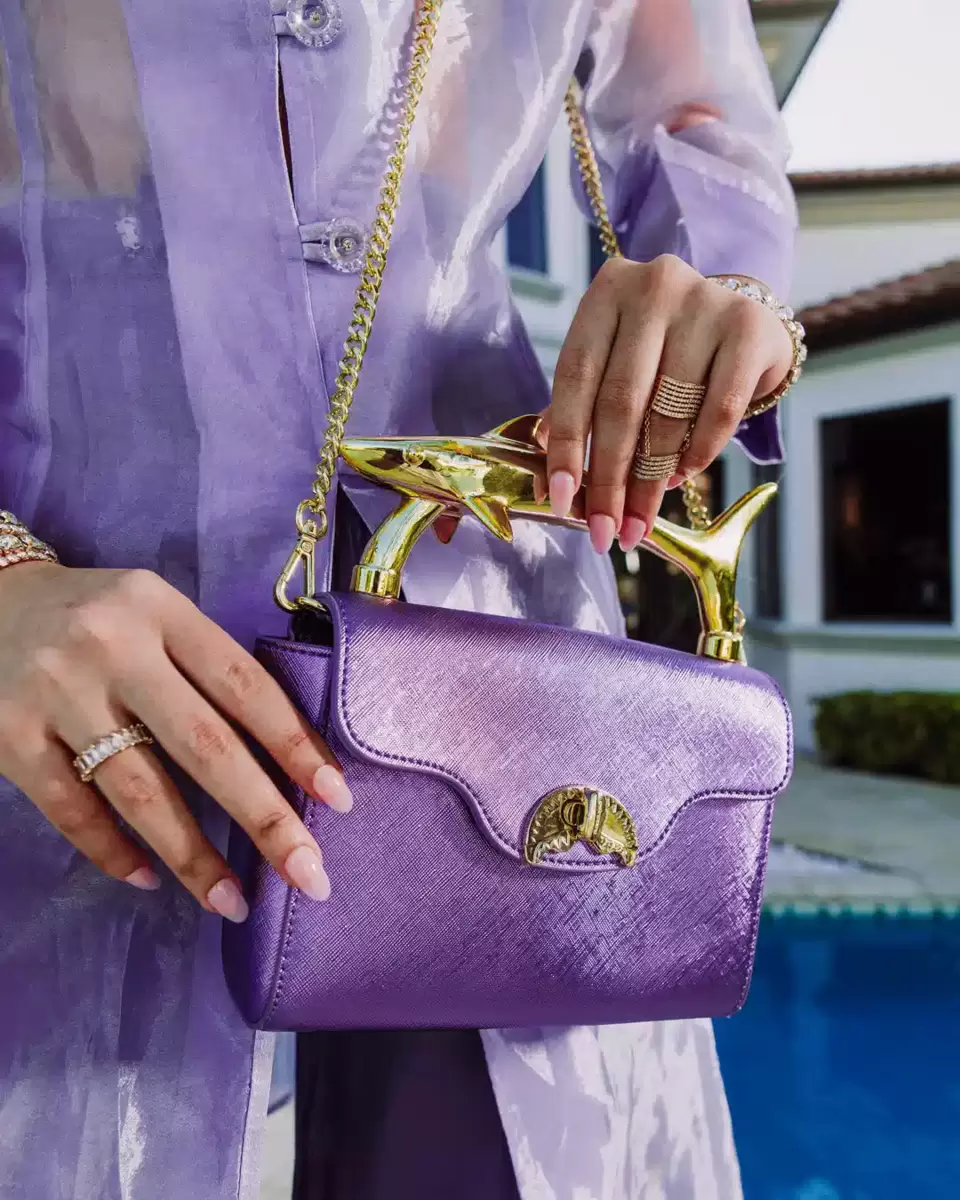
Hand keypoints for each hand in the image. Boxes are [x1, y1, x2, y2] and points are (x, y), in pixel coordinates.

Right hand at [0, 562, 349, 920]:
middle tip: (308, 874)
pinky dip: (113, 851)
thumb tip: (284, 754)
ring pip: (139, 790)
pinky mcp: (9, 737)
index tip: (336, 799)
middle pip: (203, 745)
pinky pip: (72, 809)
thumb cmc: (98, 616)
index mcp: (161, 611)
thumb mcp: (155, 612)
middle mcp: (112, 649)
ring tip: (233, 901)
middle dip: (263, 816)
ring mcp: (57, 695)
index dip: (294, 744)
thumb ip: (205, 665)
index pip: (244, 685)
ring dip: (192, 855)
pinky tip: (151, 879)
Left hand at [544, 255, 792, 551]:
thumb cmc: (664, 350)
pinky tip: (681, 477)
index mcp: (606, 292)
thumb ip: (579, 411)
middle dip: (609, 479)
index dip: (566, 445)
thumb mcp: (616, 362)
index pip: (575, 378)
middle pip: (620, 401)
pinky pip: (719, 410)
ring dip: (651, 480)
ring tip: (639, 517)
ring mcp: (705, 302)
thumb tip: (549, 486)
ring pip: (668, 412)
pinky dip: (697, 454)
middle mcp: (654, 287)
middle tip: (604, 530)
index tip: (562, 501)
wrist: (743, 320)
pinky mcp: (749, 328)